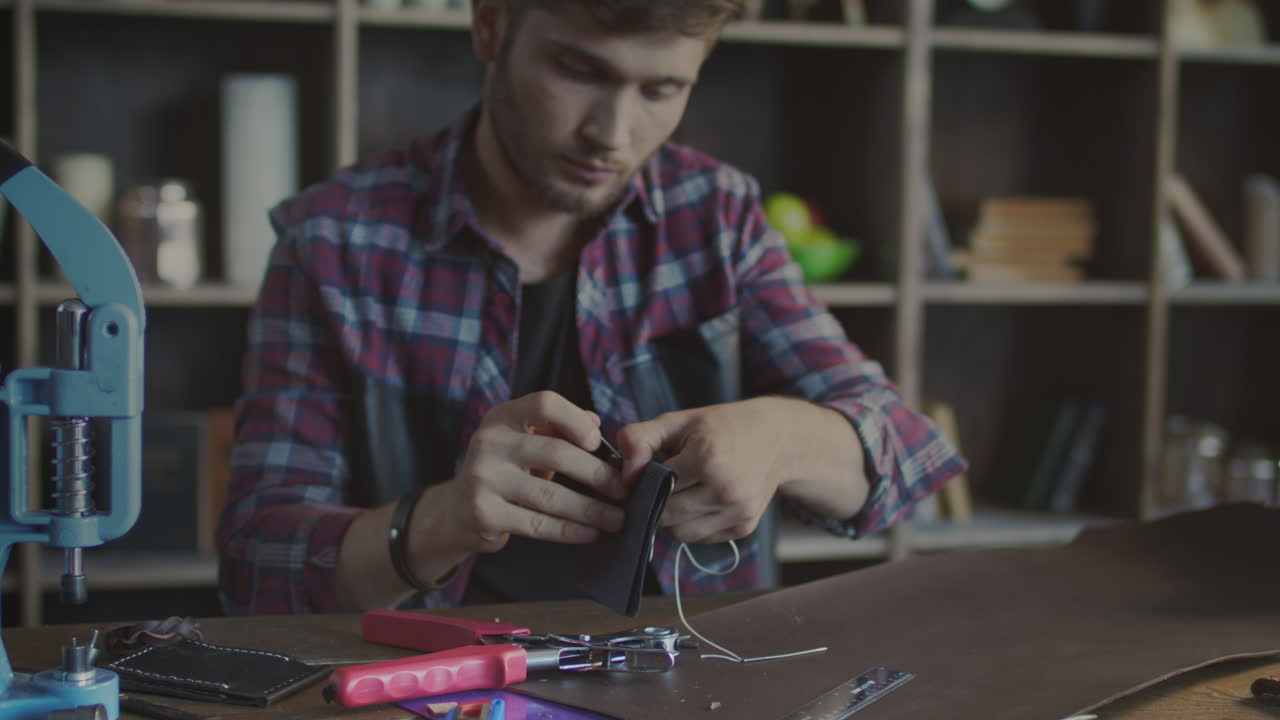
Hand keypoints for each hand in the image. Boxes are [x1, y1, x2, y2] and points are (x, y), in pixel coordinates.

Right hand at [434, 391, 625, 553]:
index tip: (599, 442)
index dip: (576, 420)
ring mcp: (484, 479)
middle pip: (556, 453)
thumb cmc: (504, 469)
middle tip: (623, 490)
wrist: (455, 510)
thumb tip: (595, 422)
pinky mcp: (485, 514)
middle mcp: (489, 443)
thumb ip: (558, 427)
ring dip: (591, 509)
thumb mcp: (523, 439)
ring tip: (617, 518)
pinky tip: (591, 534)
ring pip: (551, 495)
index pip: (544, 403)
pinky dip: (569, 531)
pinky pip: (537, 524)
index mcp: (502, 417)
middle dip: (597, 474)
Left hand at [616, 399, 784, 543]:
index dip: (640, 484)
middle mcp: (726, 489)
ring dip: (671, 519)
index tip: (641, 476)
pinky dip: (692, 525)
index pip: (654, 488)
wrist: (778, 438)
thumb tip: (624, 475)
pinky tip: (699, 501)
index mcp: (707, 458)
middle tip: (657, 486)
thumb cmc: (721, 427)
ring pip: (681, 534)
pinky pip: (701, 538)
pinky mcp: (744, 527)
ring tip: (679, 493)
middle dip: (654, 504)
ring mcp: (738, 512)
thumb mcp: (678, 421)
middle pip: (666, 516)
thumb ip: (640, 439)